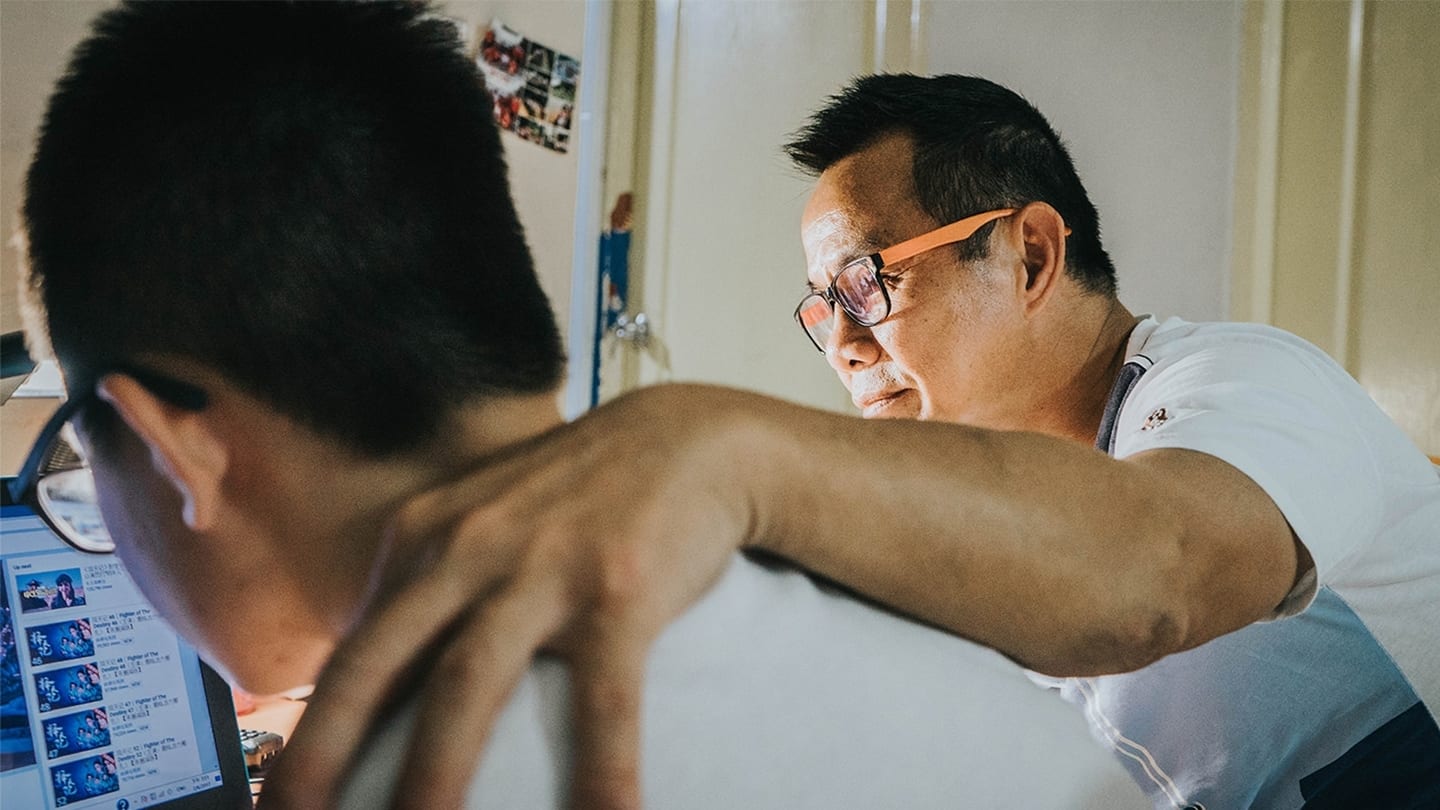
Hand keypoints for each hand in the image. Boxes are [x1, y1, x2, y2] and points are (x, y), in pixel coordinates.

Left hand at [260, 384, 760, 808]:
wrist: (689, 437)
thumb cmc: (582, 496)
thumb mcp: (488, 518)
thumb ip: (436, 586)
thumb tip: (384, 686)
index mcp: (427, 536)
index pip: (353, 649)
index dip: (308, 733)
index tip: (284, 804)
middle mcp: (468, 547)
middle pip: (375, 665)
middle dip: (322, 756)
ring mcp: (542, 567)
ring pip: (464, 684)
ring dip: (431, 776)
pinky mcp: (619, 589)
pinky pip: (602, 702)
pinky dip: (596, 774)